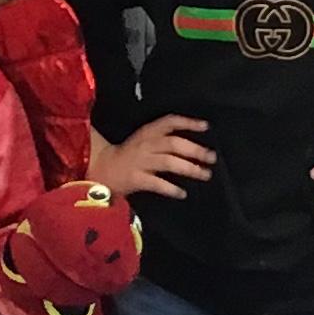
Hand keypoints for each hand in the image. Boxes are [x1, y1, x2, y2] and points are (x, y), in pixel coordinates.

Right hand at [89, 114, 213, 202]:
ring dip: (190, 168)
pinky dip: (171, 188)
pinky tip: (182, 193)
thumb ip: (164, 140)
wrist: (101, 168)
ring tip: (205, 175)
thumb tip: (194, 145)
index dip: (188, 122)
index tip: (206, 127)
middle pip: (174, 143)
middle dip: (195, 150)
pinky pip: (157, 183)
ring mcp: (140, 161)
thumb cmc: (128, 155)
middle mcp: (145, 144)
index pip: (169, 121)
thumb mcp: (144, 140)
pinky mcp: (135, 178)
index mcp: (147, 132)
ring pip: (169, 162)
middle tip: (212, 158)